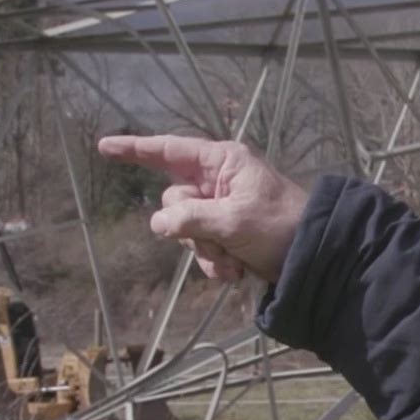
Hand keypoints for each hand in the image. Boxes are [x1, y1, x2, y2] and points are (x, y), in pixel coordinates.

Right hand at [96, 135, 308, 284]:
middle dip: (190, 229)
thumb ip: (191, 219)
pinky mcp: (226, 233)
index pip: (169, 151)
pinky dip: (215, 263)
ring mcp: (221, 208)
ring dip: (206, 252)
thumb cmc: (281, 226)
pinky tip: (236, 272)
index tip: (104, 146)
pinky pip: (202, 247)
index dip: (135, 149)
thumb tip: (159, 224)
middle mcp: (217, 181)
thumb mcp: (233, 220)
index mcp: (222, 162)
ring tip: (232, 263)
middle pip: (174, 202)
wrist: (314, 257)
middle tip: (217, 241)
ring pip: (186, 230)